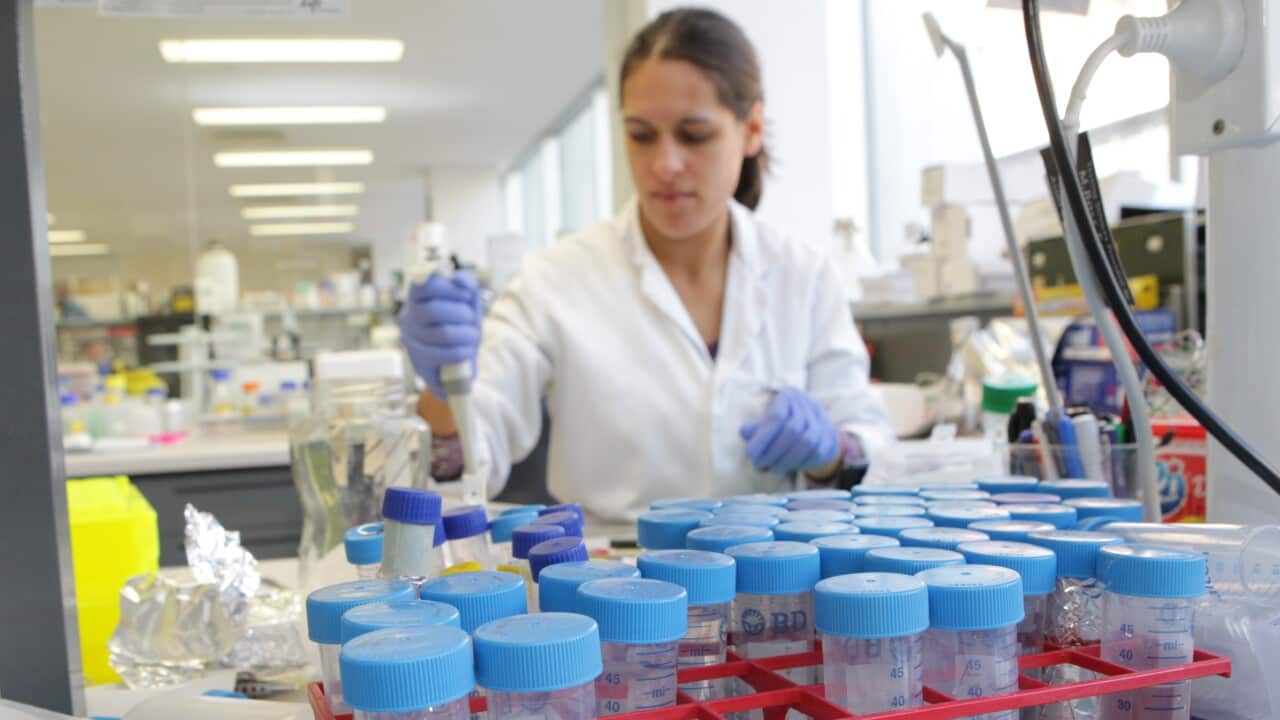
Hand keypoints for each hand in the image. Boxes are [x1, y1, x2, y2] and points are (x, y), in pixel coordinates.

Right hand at [399, 272, 481, 398]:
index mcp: (417, 297)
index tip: (467, 294)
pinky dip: (461, 352)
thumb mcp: (468, 301)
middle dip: (462, 313)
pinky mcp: (417, 362)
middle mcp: (408, 317)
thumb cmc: (462, 325)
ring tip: (473, 335)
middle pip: (433, 310)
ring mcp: (410, 341)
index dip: (448, 288)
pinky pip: (441, 355)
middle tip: (471, 319)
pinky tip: (468, 351)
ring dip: (467, 334)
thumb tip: (460, 279)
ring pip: (441, 333)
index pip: (423, 285)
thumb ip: (466, 283)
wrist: (460, 363)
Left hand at [739, 387, 839, 472]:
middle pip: (793, 429)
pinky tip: (788, 467)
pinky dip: (800, 463)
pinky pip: (816, 452)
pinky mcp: (830, 438)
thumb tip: (743, 432)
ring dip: (787, 459)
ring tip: (773, 468)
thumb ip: (755, 428)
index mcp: (789, 396)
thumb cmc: (782, 426)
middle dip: (774, 451)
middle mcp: (808, 404)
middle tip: (760, 464)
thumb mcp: (765, 423)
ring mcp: (822, 420)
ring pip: (807, 441)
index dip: (763, 437)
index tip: (751, 454)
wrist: (813, 431)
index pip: (777, 416)